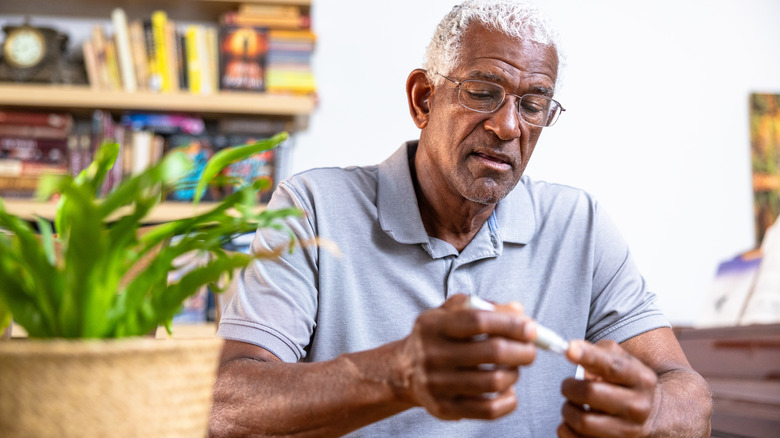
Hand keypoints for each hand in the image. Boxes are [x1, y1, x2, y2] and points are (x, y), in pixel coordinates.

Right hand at [398, 294, 536, 419]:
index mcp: (432, 325)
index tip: (531, 328)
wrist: (404, 371)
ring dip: (514, 374)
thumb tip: (519, 311)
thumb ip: (484, 307)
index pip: (478, 321)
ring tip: (514, 368)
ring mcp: (436, 384)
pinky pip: (488, 410)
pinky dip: (508, 400)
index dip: (510, 324)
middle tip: (531, 350)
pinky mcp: (443, 408)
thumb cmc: (437, 336)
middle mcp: (431, 354)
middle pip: (491, 352)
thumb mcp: (451, 312)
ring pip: (494, 381)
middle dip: (522, 351)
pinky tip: (507, 390)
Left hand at [558, 340, 657, 437]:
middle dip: (569, 387)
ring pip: (582, 421)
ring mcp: (628, 431)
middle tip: (568, 386)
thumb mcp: (622, 360)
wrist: (653, 415)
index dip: (588, 356)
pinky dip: (566, 429)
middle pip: (590, 393)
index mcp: (640, 379)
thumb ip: (598, 352)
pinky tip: (572, 422)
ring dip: (567, 410)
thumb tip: (573, 351)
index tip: (568, 350)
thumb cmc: (627, 383)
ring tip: (572, 405)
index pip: (612, 366)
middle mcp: (637, 406)